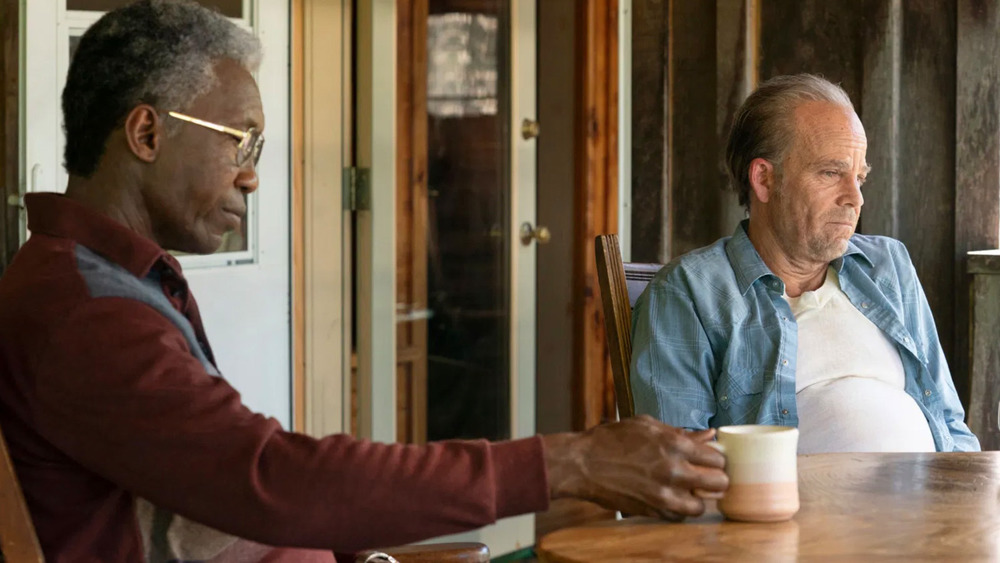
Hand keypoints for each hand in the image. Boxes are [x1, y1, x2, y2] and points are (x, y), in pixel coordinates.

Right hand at [542, 415, 727, 519]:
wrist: (583, 464)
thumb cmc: (612, 440)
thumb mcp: (647, 426)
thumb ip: (681, 433)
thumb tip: (709, 435)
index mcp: (674, 445)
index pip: (717, 458)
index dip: (717, 459)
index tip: (711, 460)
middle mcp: (673, 471)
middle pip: (718, 483)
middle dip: (716, 479)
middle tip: (708, 476)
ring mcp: (663, 494)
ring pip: (701, 506)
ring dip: (699, 498)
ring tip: (690, 489)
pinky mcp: (652, 510)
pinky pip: (679, 516)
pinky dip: (680, 509)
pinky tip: (673, 498)